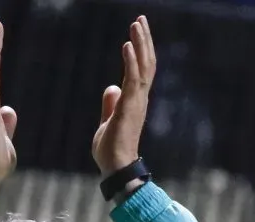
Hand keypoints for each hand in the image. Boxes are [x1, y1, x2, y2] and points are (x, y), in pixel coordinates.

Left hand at [92, 16, 156, 176]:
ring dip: (141, 44)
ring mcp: (136, 102)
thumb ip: (110, 104)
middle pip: (147, 63)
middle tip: (140, 19)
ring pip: (143, 67)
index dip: (141, 50)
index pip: (141, 70)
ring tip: (137, 23)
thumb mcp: (108, 121)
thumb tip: (111, 88)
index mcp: (135, 101)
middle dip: (145, 40)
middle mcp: (140, 99)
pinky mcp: (129, 108)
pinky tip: (128, 45)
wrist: (115, 169)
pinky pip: (133, 80)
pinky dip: (131, 62)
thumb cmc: (111, 151)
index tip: (137, 31)